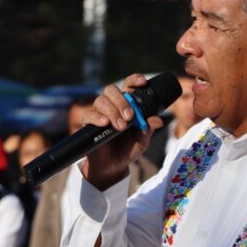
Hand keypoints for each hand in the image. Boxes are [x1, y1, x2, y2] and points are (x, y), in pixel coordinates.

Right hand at [80, 74, 164, 190]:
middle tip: (130, 117)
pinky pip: (88, 114)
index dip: (135, 80)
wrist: (113, 166)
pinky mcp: (88, 123)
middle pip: (112, 90)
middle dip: (122, 101)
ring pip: (101, 100)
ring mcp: (99, 113)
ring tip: (121, 126)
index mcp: (127, 104)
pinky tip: (105, 124)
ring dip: (112, 111)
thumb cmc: (129, 149)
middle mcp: (112, 105)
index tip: (143, 83)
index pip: (129, 85)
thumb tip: (158, 120)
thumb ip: (148, 129)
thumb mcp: (142, 140)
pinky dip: (97, 117)